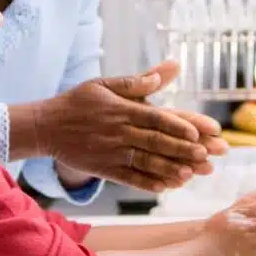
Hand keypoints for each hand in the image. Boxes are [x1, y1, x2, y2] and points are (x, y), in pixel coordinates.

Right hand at [37, 60, 227, 192]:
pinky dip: (147, 183)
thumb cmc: (78, 102)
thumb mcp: (105, 84)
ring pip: (147, 161)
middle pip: (158, 141)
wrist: (45, 126)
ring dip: (171, 168)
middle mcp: (120, 131)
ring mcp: (112, 152)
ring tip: (194, 173)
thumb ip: (138, 81)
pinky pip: (129, 178)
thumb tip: (170, 68)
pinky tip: (166, 187)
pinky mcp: (104, 169)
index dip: (180, 125)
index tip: (202, 131)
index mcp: (123, 109)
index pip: (158, 117)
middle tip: (210, 155)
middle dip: (186, 149)